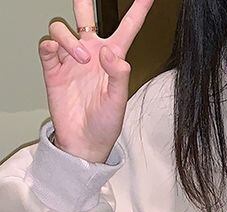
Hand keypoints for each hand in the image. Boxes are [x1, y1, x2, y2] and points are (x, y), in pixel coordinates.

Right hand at [39, 0, 154, 162]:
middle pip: (86, 17)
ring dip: (70, 39)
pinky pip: (47, 46)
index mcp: (113, 59)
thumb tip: (109, 51)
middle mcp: (91, 54)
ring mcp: (70, 60)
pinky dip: (52, 46)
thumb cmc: (106, 124)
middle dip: (83, 2)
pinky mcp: (53, 68)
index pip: (127, 29)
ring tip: (81, 60)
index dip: (137, 11)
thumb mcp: (118, 102)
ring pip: (63, 29)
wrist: (84, 141)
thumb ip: (118, 75)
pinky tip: (59, 56)